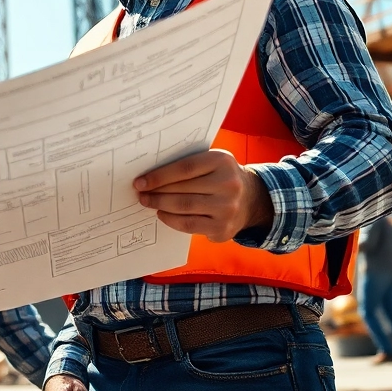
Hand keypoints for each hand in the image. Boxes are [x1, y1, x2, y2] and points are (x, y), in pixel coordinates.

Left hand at [134, 149, 271, 240]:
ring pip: (184, 208)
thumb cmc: (221, 177)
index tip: (140, 181)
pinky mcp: (222, 229)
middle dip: (156, 191)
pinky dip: (171, 220)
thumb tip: (151, 174)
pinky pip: (189, 225)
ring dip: (160, 205)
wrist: (251, 199)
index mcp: (222, 161)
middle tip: (140, 193)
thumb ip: (188, 164)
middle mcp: (228, 185)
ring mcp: (227, 209)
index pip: (184, 168)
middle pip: (182, 189)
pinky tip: (161, 213)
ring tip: (147, 202)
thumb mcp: (212, 162)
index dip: (159, 176)